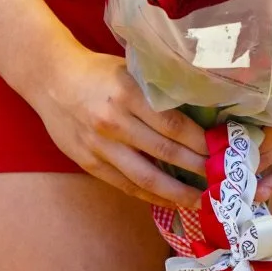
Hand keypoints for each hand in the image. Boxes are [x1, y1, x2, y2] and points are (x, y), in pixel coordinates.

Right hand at [30, 46, 208, 205]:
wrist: (52, 79)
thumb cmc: (97, 71)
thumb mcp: (130, 70)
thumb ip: (156, 91)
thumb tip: (197, 111)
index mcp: (129, 93)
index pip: (173, 123)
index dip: (199, 141)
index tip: (220, 149)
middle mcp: (115, 122)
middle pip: (164, 152)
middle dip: (196, 167)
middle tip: (219, 178)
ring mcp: (100, 146)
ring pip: (145, 176)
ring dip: (175, 191)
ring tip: (199, 200)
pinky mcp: (89, 163)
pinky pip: (125, 184)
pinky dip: (149, 194)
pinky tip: (167, 200)